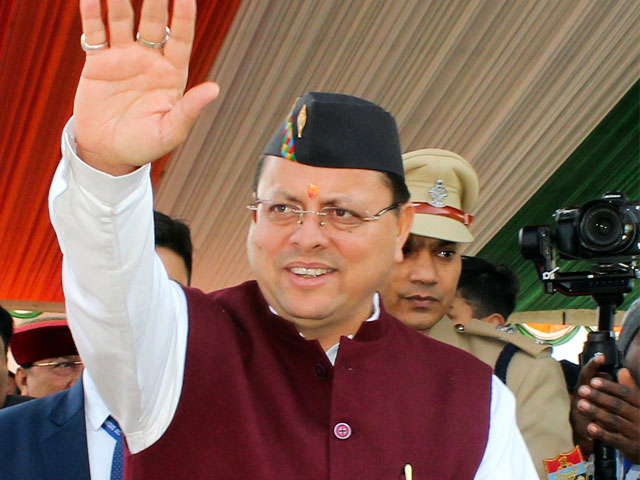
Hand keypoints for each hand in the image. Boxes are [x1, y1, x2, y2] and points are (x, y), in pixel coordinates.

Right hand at [75, 0, 218, 174]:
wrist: (109, 152)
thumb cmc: (145, 145)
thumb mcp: (170, 131)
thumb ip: (190, 110)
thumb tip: (214, 90)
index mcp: (172, 75)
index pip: (180, 39)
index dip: (184, 18)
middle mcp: (150, 60)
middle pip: (153, 22)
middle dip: (155, 0)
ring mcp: (124, 58)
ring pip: (122, 20)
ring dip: (119, 0)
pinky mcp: (98, 62)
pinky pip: (95, 33)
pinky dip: (91, 14)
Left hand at [571, 354, 639, 462]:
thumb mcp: (639, 405)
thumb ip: (630, 389)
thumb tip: (622, 370)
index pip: (626, 393)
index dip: (609, 386)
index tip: (593, 380)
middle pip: (618, 406)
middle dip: (598, 397)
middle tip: (582, 390)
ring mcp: (637, 434)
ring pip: (614, 421)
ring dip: (596, 412)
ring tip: (581, 404)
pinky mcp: (631, 447)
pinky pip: (615, 440)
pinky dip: (602, 433)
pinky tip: (590, 427)